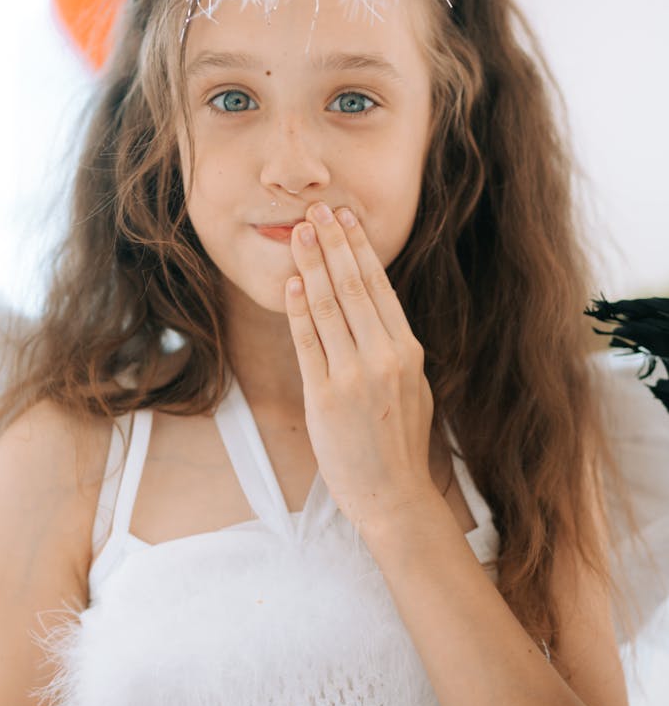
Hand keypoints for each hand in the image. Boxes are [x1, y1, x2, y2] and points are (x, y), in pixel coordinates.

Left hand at [285, 202, 434, 532]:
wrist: (394, 495)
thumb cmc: (399, 443)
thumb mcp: (411, 387)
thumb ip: (394, 348)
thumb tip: (375, 312)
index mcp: (408, 351)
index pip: (381, 287)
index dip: (360, 249)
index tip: (347, 220)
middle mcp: (385, 357)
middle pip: (355, 286)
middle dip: (334, 243)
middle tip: (318, 209)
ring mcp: (356, 376)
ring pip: (331, 306)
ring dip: (313, 264)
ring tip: (300, 232)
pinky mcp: (326, 396)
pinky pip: (309, 343)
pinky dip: (299, 309)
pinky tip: (293, 282)